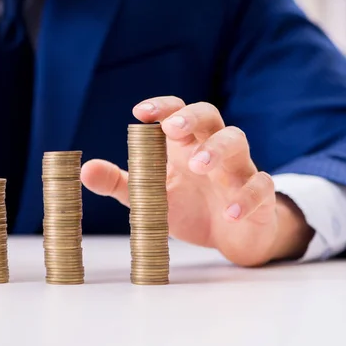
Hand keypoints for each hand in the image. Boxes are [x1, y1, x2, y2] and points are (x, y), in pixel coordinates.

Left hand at [81, 97, 313, 265]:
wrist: (231, 237)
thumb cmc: (189, 208)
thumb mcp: (150, 196)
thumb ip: (120, 183)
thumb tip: (85, 170)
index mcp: (185, 145)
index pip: (177, 113)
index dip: (163, 107)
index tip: (141, 113)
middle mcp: (213, 150)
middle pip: (210, 117)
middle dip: (192, 118)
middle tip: (173, 129)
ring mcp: (239, 170)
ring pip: (238, 142)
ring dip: (218, 149)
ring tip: (198, 165)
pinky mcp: (260, 196)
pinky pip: (261, 187)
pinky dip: (247, 197)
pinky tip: (229, 213)